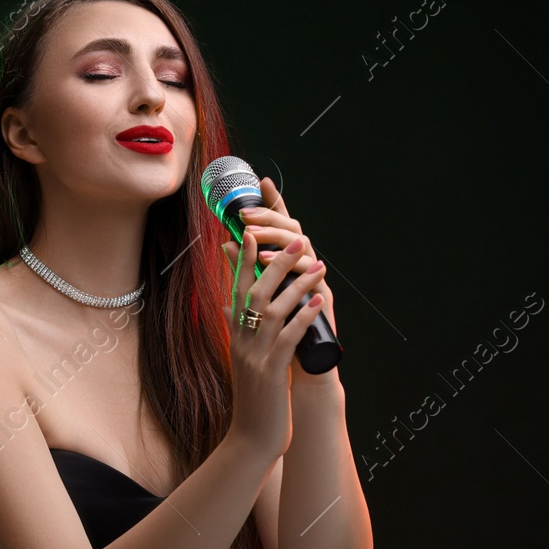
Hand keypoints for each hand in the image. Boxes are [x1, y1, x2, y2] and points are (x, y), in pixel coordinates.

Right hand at [219, 214, 328, 464]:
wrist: (251, 440)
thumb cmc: (254, 401)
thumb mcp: (243, 361)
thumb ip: (240, 334)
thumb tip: (232, 309)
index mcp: (235, 337)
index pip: (237, 290)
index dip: (243, 260)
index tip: (251, 232)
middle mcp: (240, 342)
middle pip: (255, 292)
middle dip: (275, 262)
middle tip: (297, 240)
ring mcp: (254, 357)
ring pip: (273, 309)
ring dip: (297, 284)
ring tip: (318, 265)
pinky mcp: (271, 372)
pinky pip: (289, 337)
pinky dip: (305, 316)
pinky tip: (319, 302)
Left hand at [237, 177, 336, 344]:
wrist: (300, 366)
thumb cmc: (277, 332)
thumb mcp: (256, 295)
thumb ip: (243, 268)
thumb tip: (226, 243)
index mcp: (288, 263)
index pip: (282, 226)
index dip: (275, 203)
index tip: (262, 182)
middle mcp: (304, 266)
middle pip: (292, 230)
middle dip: (269, 219)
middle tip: (245, 215)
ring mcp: (315, 281)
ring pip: (302, 248)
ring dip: (277, 240)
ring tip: (254, 235)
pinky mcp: (322, 299)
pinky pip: (311, 277)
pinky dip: (294, 268)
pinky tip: (275, 262)